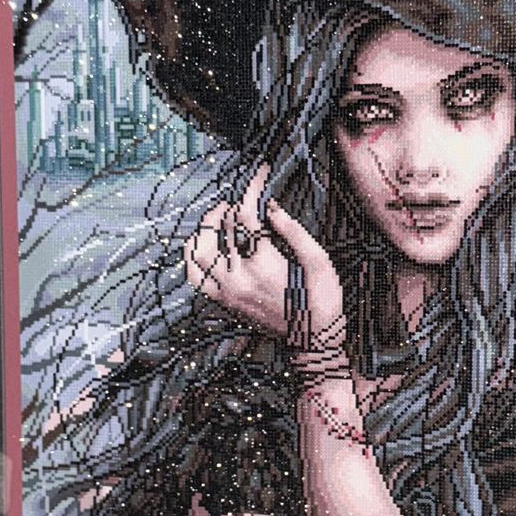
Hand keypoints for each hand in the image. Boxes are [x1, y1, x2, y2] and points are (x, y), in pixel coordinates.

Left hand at [184, 162, 345, 350]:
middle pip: (212, 234)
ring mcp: (228, 293)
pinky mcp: (224, 303)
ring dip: (201, 234)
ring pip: (196, 257)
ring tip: (215, 224)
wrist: (313, 340)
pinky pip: (196, 278)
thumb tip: (270, 207)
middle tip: (230, 203)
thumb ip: (294, 231)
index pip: (248, 217)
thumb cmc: (321, 302)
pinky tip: (206, 248)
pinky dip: (195, 259)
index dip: (252, 189)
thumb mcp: (319, 262)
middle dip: (219, 212)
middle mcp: (239, 280)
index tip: (258, 175)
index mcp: (264, 266)